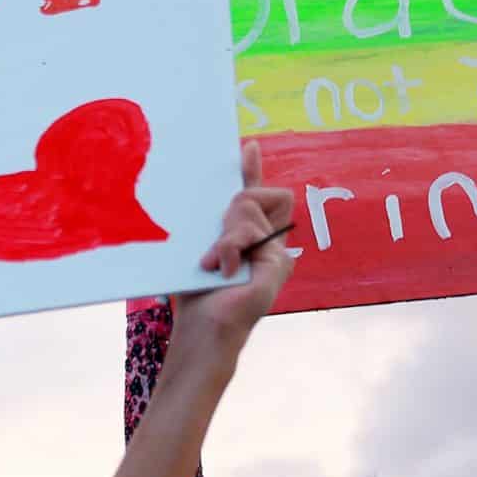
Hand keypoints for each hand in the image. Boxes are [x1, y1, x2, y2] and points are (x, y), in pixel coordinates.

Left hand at [172, 141, 296, 366]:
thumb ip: (218, 221)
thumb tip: (221, 194)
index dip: (252, 170)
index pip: (258, 194)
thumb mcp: (204, 246)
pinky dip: (228, 250)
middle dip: (231, 211)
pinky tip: (221, 271)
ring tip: (212, 265)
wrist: (204, 329)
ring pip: (247, 209)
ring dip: (224, 236)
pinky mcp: (278, 264)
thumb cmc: (199, 293)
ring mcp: (277, 253)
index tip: (247, 148)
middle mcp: (269, 242)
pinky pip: (249, 234)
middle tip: (214, 245)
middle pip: (256, 194)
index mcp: (251, 237)